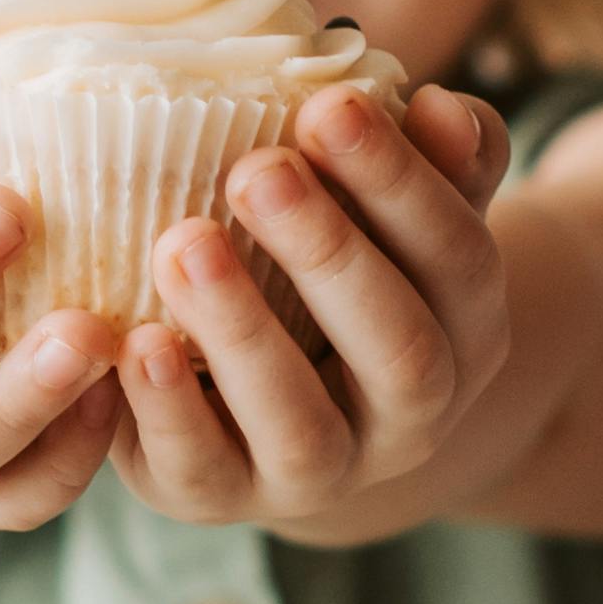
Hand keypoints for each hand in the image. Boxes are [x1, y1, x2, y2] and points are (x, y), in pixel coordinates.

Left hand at [109, 82, 510, 533]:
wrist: (279, 413)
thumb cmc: (338, 276)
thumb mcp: (398, 220)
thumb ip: (435, 162)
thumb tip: (439, 105)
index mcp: (467, 329)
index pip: (456, 256)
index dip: (400, 182)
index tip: (330, 105)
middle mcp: (413, 415)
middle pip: (397, 347)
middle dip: (327, 253)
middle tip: (256, 171)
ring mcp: (323, 472)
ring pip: (301, 427)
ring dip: (242, 332)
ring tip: (182, 243)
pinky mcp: (224, 498)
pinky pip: (201, 470)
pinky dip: (169, 409)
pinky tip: (135, 340)